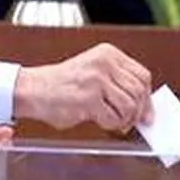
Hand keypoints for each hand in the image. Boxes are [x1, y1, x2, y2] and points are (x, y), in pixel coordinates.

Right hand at [11, 43, 152, 131]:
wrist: (32, 89)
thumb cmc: (61, 85)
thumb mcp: (94, 72)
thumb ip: (117, 83)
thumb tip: (143, 106)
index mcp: (108, 54)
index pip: (142, 75)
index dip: (147, 97)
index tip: (146, 111)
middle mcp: (104, 63)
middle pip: (139, 91)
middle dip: (138, 112)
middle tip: (129, 121)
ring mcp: (96, 80)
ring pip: (130, 106)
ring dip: (123, 120)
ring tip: (112, 121)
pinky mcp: (88, 99)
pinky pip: (113, 118)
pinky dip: (111, 125)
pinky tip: (100, 121)